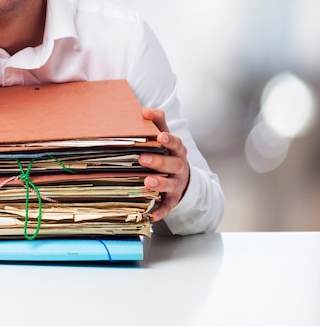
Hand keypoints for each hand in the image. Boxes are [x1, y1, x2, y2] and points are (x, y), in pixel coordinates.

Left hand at [139, 107, 189, 222]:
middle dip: (159, 162)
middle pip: (173, 165)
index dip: (168, 140)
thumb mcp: (165, 137)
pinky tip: (151, 215)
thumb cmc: (168, 154)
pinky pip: (167, 207)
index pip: (176, 143)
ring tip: (147, 182)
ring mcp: (177, 185)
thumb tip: (145, 110)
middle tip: (143, 159)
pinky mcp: (173, 200)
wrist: (183, 179)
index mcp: (177, 151)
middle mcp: (180, 168)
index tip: (160, 137)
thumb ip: (157, 122)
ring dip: (160, 184)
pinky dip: (160, 211)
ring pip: (171, 185)